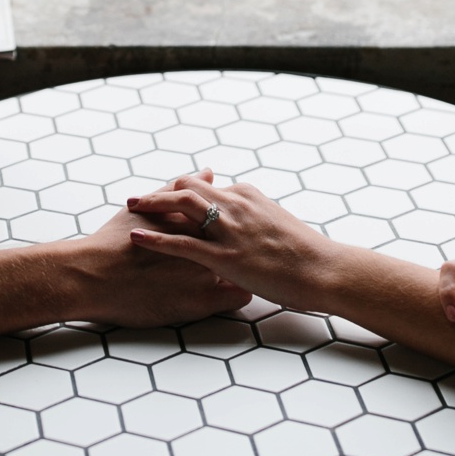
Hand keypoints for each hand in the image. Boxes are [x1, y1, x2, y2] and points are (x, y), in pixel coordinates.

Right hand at [67, 194, 251, 326]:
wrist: (94, 277)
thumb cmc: (114, 241)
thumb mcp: (146, 209)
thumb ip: (178, 190)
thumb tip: (208, 171)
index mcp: (194, 219)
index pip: (232, 216)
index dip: (234, 224)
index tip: (231, 230)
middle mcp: (205, 242)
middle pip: (243, 241)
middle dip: (245, 245)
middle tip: (239, 250)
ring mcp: (206, 273)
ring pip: (245, 269)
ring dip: (242, 269)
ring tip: (236, 271)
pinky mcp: (202, 303)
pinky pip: (238, 297)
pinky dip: (237, 293)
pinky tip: (229, 292)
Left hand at [124, 174, 334, 311]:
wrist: (324, 269)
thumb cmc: (306, 254)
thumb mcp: (278, 223)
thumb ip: (256, 216)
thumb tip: (244, 218)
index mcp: (248, 197)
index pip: (207, 186)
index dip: (183, 191)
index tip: (165, 196)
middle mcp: (236, 206)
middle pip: (188, 187)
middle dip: (160, 191)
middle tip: (137, 198)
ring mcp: (230, 230)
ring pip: (182, 206)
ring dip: (152, 203)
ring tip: (130, 206)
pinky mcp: (226, 256)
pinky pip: (183, 242)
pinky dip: (156, 237)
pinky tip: (137, 236)